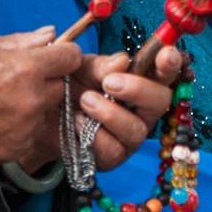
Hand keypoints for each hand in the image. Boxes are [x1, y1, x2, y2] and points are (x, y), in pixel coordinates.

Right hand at [0, 26, 82, 168]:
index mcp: (28, 68)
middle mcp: (32, 99)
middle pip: (60, 88)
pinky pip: (30, 134)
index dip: (63, 55)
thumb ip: (24, 41)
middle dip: (46, 82)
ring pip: (46, 113)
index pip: (71, 58)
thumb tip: (51, 33)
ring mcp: (26, 127)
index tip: (54, 58)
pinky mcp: (16, 148)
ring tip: (3, 103)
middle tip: (18, 82)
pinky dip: (20, 129)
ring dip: (33, 107)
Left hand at [74, 46, 180, 171]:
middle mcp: (141, 110)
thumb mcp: (81, 67)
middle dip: (138, 90)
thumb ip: (102, 65)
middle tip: (110, 83)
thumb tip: (123, 61)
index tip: (167, 54)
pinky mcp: (112, 157)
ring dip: (109, 113)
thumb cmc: (69, 85)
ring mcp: (129, 135)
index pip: (164, 72)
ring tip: (84, 100)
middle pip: (161, 101)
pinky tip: (77, 121)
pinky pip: (113, 149)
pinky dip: (93, 134)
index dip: (171, 64)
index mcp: (140, 81)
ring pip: (136, 129)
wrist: (41, 114)